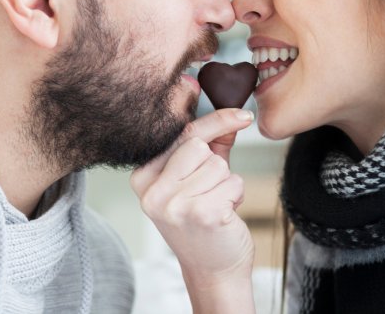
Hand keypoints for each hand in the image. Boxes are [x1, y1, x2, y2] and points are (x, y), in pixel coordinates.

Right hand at [131, 108, 256, 312]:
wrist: (212, 270)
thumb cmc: (204, 222)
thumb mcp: (196, 180)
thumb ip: (210, 146)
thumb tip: (233, 114)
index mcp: (143, 177)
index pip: (182, 134)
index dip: (215, 121)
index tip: (241, 115)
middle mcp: (152, 191)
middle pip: (200, 146)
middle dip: (215, 165)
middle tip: (209, 192)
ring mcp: (174, 204)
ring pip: (219, 165)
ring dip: (226, 183)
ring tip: (215, 204)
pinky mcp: (201, 213)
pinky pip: (233, 182)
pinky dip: (236, 195)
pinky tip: (223, 215)